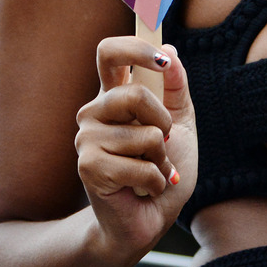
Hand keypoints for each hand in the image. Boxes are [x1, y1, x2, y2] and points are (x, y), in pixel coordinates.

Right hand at [75, 38, 196, 255]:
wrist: (150, 218)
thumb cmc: (163, 168)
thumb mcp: (180, 122)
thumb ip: (176, 87)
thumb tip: (171, 49)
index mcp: (114, 96)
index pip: (109, 53)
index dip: (134, 48)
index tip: (163, 60)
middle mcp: (94, 112)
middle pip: (134, 94)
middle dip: (163, 123)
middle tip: (164, 143)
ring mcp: (87, 139)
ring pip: (146, 135)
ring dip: (162, 159)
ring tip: (153, 172)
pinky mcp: (88, 166)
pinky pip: (141, 165)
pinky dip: (156, 180)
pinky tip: (146, 188)